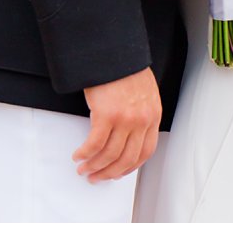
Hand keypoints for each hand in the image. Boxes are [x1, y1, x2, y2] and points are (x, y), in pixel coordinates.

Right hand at [75, 67, 160, 181]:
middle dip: (110, 173)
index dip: (131, 167)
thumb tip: (128, 137)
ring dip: (95, 166)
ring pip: (110, 155)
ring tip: (84, 168)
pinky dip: (85, 154)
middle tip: (97, 177)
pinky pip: (94, 144)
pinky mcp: (106, 115)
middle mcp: (142, 120)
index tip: (118, 173)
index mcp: (153, 115)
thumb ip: (141, 115)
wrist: (116, 54)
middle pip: (127, 158)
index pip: (146, 151)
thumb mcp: (144, 95)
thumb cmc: (127, 72)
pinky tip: (78, 155)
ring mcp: (125, 118)